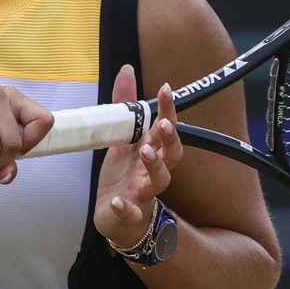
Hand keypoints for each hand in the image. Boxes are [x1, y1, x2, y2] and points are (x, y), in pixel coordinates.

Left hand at [93, 65, 182, 248]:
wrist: (117, 218)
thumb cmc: (124, 177)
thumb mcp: (121, 140)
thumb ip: (125, 108)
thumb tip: (127, 70)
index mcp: (151, 151)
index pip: (165, 129)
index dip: (168, 110)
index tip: (165, 89)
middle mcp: (153, 171)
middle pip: (171, 155)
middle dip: (169, 140)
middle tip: (162, 125)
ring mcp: (144, 193)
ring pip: (158, 181)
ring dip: (154, 166)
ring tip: (144, 151)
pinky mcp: (130, 213)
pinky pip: (131, 211)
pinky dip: (125, 207)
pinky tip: (119, 201)